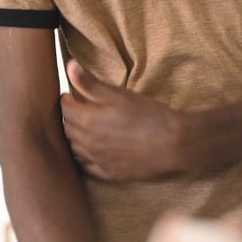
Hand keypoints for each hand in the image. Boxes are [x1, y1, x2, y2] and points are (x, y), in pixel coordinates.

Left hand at [60, 61, 184, 181]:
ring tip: (82, 128)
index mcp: (89, 121)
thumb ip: (91, 83)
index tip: (69, 96)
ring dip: (75, 138)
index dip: (66, 100)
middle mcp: (89, 144)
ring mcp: (99, 161)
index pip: (66, 110)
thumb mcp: (120, 95)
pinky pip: (87, 167)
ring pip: (75, 149)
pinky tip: (90, 152)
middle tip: (76, 110)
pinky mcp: (110, 174)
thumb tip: (70, 66)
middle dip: (70, 118)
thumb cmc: (149, 116)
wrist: (175, 145)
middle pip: (68, 130)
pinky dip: (84, 158)